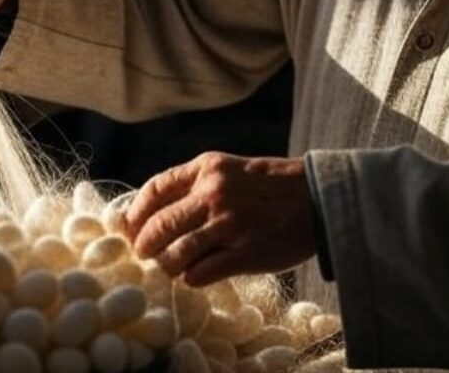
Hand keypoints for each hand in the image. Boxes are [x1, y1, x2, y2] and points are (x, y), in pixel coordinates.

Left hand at [125, 152, 316, 287]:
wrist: (319, 198)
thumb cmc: (269, 187)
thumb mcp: (228, 170)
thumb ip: (193, 186)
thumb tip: (148, 214)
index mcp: (207, 168)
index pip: (154, 190)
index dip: (135, 213)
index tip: (129, 228)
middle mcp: (213, 193)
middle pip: (157, 227)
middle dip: (145, 246)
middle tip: (146, 255)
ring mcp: (229, 224)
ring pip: (174, 255)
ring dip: (167, 266)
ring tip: (172, 268)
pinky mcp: (246, 252)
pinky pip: (199, 274)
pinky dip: (192, 278)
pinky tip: (197, 275)